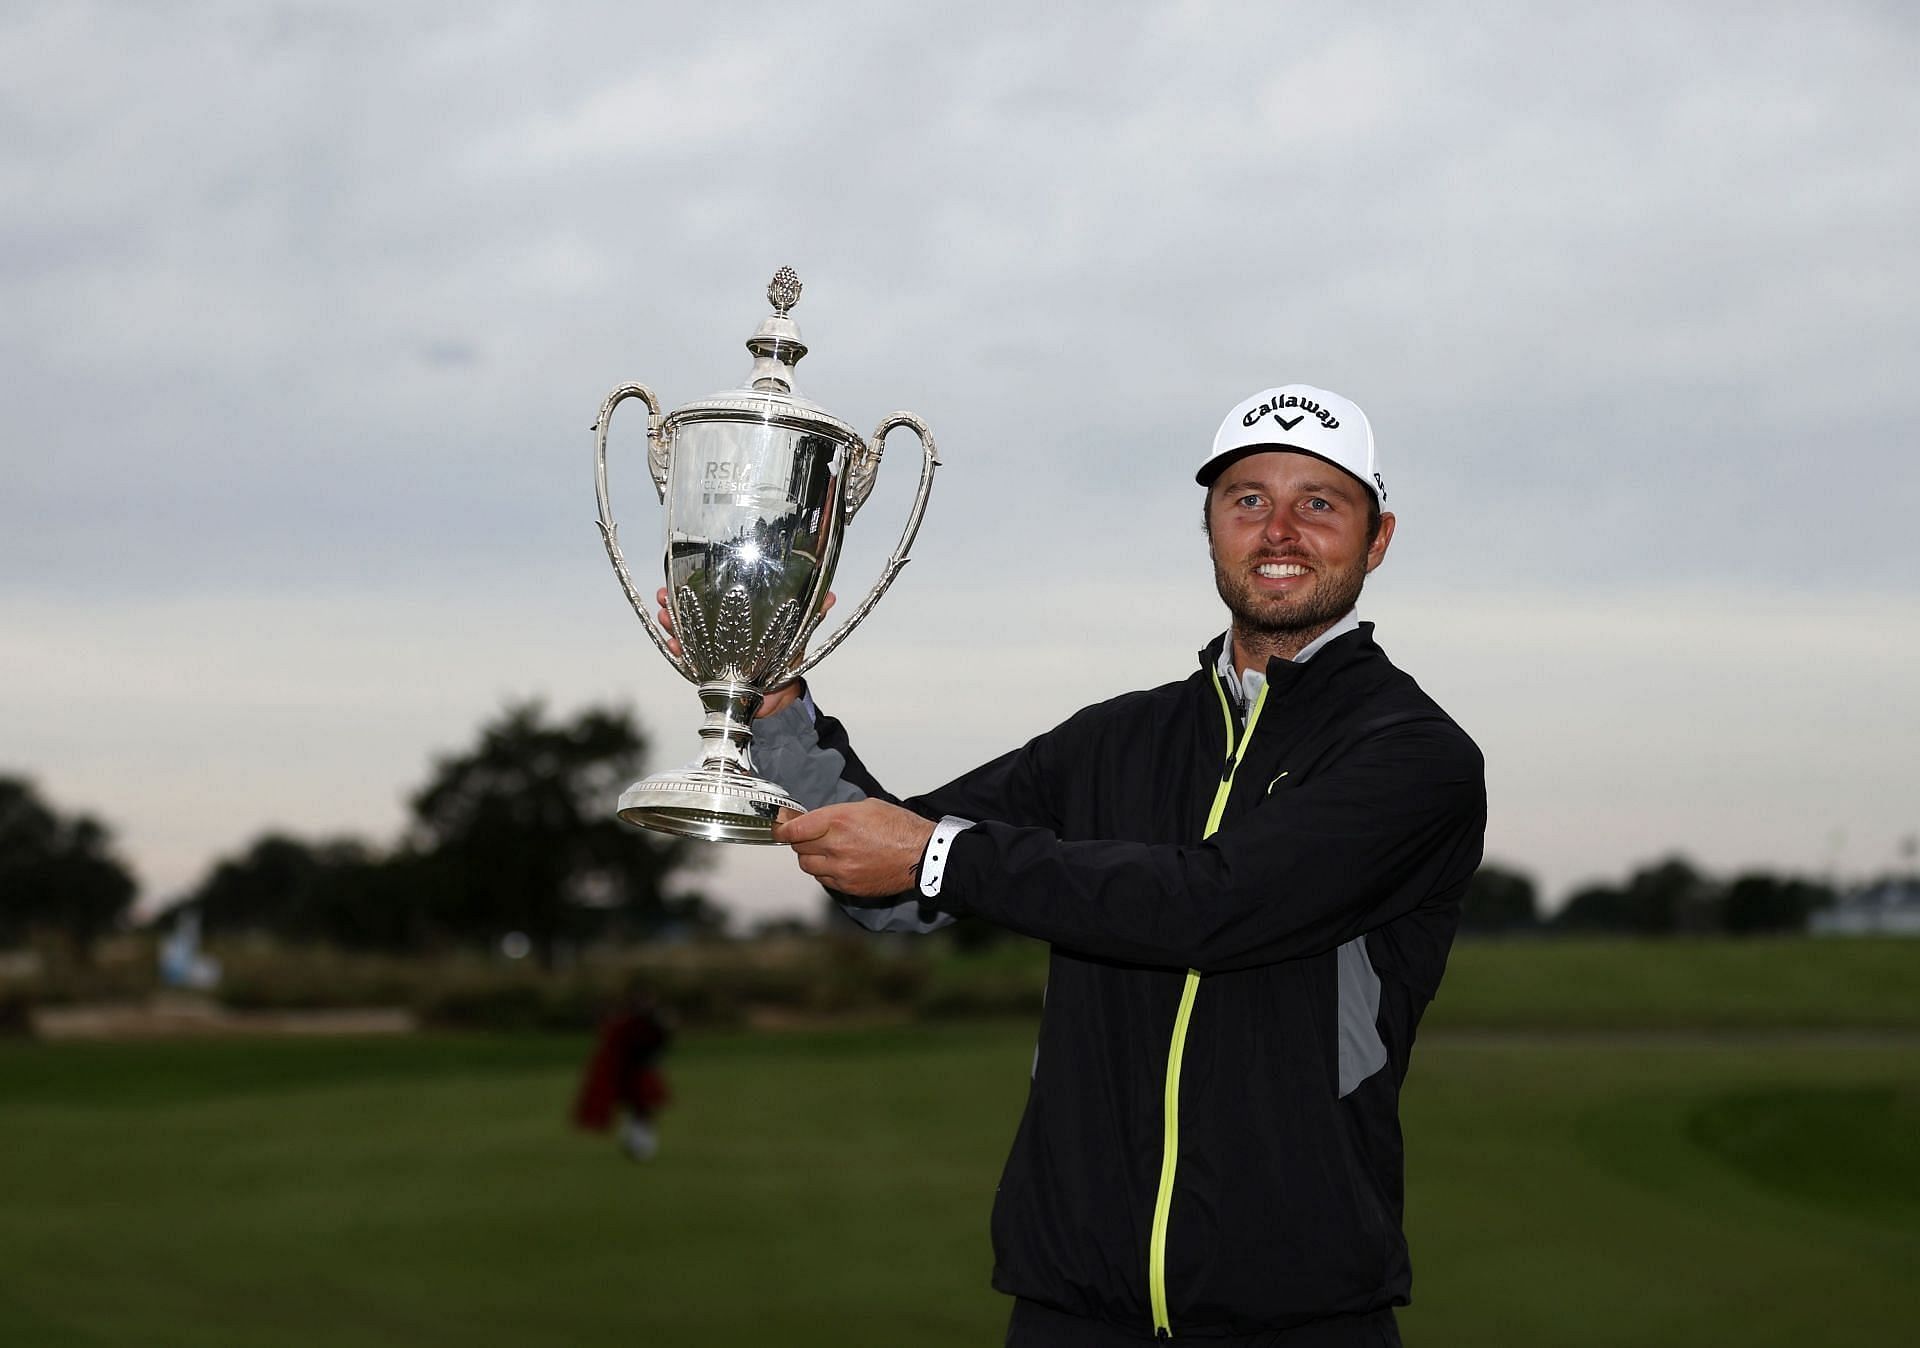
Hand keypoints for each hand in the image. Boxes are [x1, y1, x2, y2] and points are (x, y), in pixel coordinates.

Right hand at [655, 587, 834, 718]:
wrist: (779, 700)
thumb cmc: (786, 663)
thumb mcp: (795, 637)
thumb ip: (810, 617)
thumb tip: (830, 597)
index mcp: (739, 620)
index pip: (715, 596)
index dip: (699, 584)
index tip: (684, 573)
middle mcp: (721, 631)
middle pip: (693, 611)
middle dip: (677, 601)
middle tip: (664, 592)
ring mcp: (711, 651)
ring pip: (685, 631)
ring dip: (672, 622)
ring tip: (663, 613)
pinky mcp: (706, 671)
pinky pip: (688, 658)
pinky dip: (679, 650)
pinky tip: (672, 643)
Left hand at [774, 800, 935, 897]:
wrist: (921, 854)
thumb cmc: (899, 827)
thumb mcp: (866, 806)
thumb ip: (836, 813)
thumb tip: (816, 820)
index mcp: (839, 820)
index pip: (794, 829)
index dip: (782, 828)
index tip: (779, 827)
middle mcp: (836, 846)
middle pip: (798, 847)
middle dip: (800, 840)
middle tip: (809, 835)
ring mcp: (841, 869)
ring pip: (807, 865)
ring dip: (811, 857)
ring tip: (826, 850)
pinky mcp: (848, 885)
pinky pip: (823, 880)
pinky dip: (825, 871)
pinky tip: (838, 863)